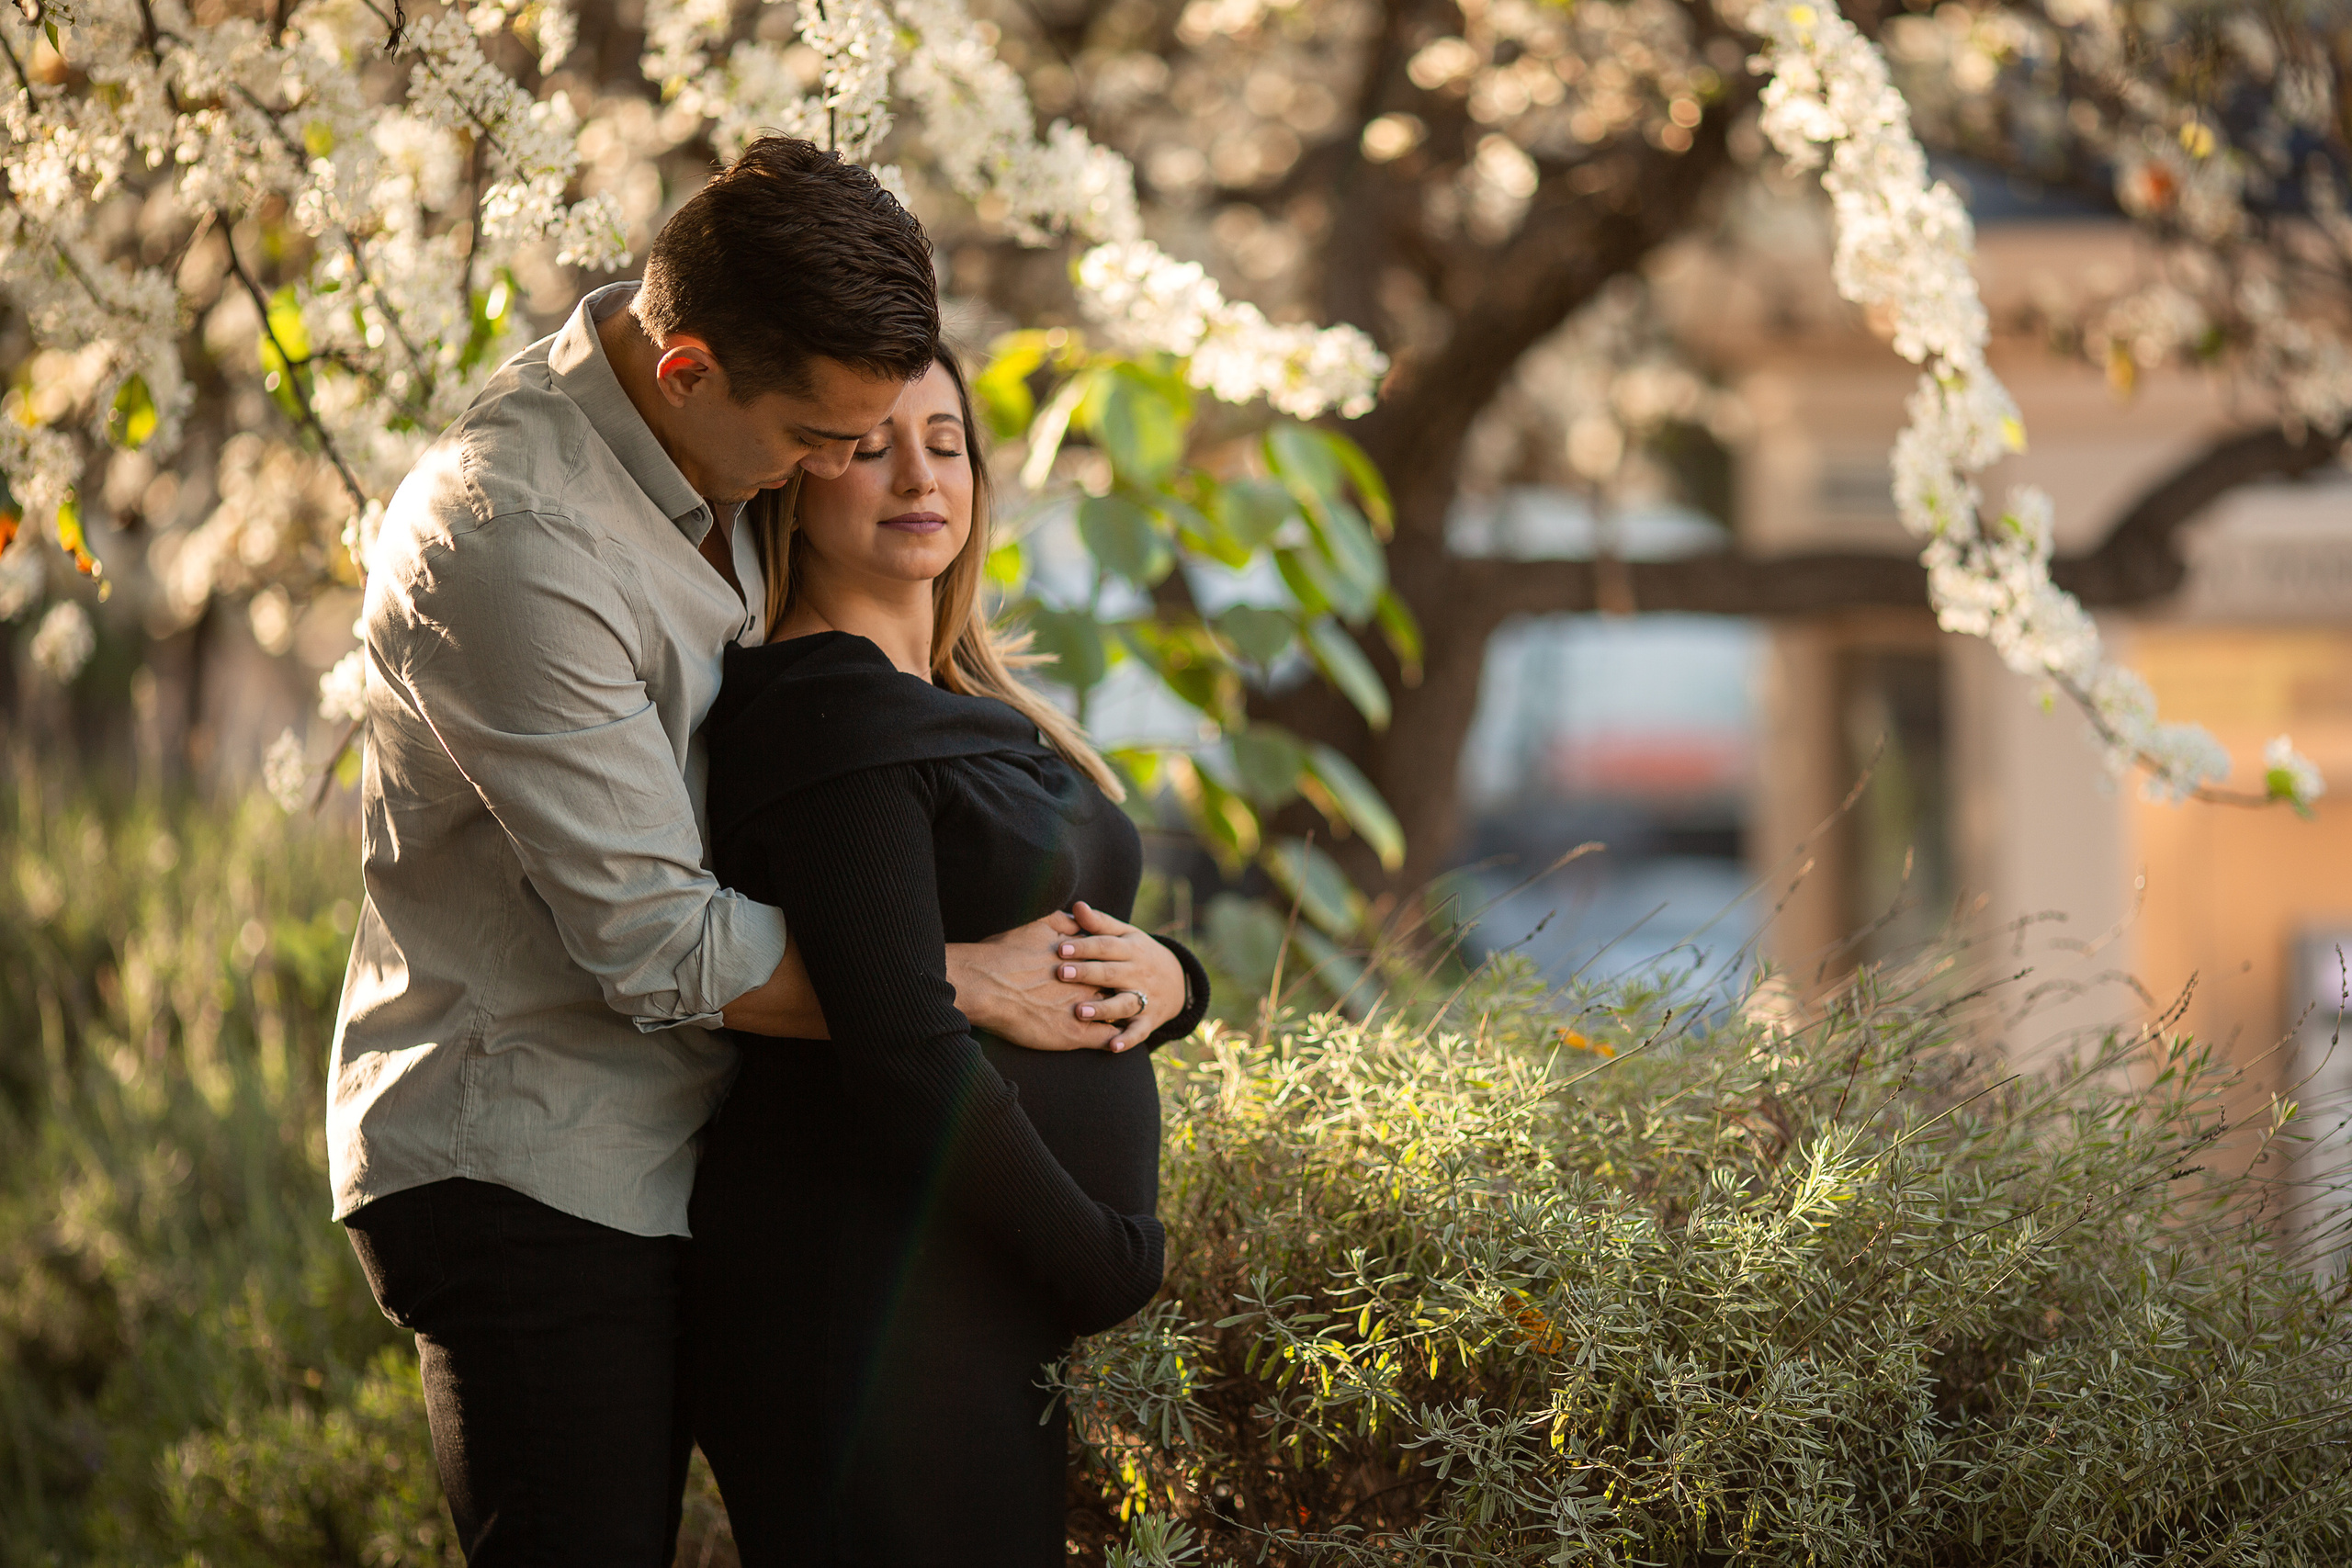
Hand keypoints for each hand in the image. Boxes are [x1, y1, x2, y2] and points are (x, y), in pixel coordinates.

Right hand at [945, 914, 1123, 1052]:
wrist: (985, 985)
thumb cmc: (1004, 954)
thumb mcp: (1038, 925)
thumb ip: (1064, 920)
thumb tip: (1079, 915)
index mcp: (1084, 956)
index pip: (1111, 961)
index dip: (1112, 966)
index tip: (1113, 969)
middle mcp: (1089, 981)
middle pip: (1119, 986)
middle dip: (1123, 989)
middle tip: (1125, 993)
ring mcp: (1085, 1008)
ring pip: (1119, 1013)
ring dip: (1123, 1015)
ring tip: (1125, 1019)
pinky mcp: (1076, 1034)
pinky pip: (1107, 1039)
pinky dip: (1115, 1041)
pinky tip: (1116, 1042)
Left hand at [1045, 902, 1186, 1050]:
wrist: (1178, 981)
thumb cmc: (1138, 953)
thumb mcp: (1125, 935)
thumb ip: (1100, 923)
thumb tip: (1077, 906)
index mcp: (1130, 949)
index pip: (1106, 946)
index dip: (1084, 946)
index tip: (1060, 948)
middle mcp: (1138, 973)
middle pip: (1111, 972)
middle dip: (1087, 973)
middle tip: (1061, 973)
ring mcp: (1145, 997)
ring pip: (1124, 1003)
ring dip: (1103, 1008)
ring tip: (1080, 1012)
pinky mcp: (1149, 1020)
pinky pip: (1139, 1031)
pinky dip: (1127, 1039)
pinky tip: (1112, 1046)